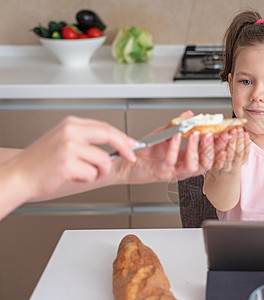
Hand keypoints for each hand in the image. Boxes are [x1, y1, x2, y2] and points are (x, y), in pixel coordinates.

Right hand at [9, 116, 136, 201]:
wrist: (20, 175)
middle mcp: (70, 131)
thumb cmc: (41, 162)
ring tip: (83, 172)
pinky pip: (92, 173)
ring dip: (99, 171)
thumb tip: (115, 144)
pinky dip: (87, 178)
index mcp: (71, 124)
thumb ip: (87, 139)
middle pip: (110, 135)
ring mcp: (68, 146)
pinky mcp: (67, 163)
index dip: (122, 137)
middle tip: (130, 158)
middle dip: (125, 149)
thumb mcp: (64, 141)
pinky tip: (73, 176)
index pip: (105, 127)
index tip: (132, 144)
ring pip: (103, 160)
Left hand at [115, 111, 214, 182]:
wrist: (126, 162)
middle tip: (216, 134)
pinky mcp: (161, 172)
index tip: (228, 132)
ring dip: (196, 149)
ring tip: (197, 134)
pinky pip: (171, 161)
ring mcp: (173, 171)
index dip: (221, 144)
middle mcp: (183, 167)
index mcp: (187, 158)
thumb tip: (190, 114)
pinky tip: (176, 136)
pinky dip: (174, 147)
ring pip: (193, 166)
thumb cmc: (145, 151)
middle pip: (207, 162)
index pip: (209, 152)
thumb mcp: (164, 134)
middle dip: (214, 148)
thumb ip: (178, 124)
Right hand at [209, 127, 250, 175]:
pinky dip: (246, 143)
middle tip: (233, 130)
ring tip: (239, 130)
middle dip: (232, 142)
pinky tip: (245, 134)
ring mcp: (235, 165)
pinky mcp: (242, 162)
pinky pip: (246, 153)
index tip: (223, 142)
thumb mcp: (209, 152)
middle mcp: (225, 166)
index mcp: (214, 164)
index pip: (217, 159)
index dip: (220, 150)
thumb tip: (209, 134)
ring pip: (239, 154)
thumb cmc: (213, 156)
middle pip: (230, 155)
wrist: (223, 169)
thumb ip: (209, 145)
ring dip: (240, 140)